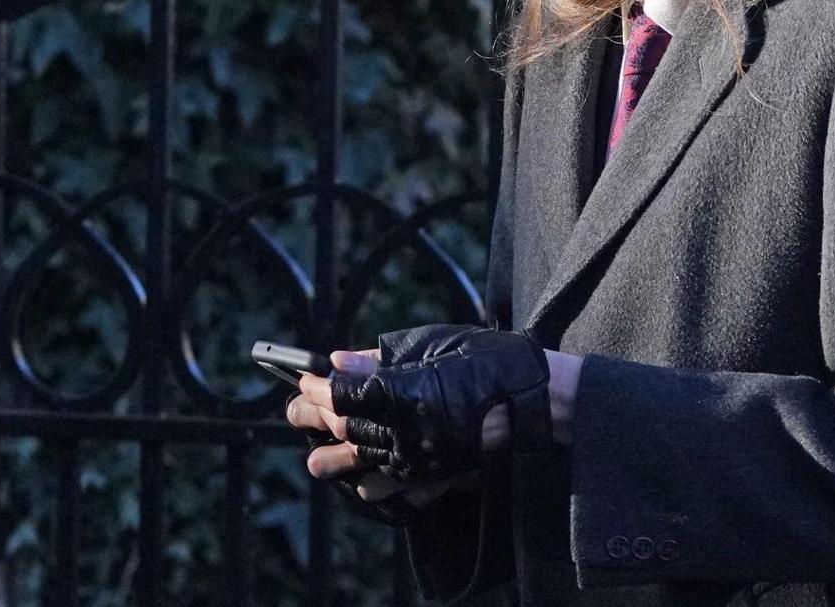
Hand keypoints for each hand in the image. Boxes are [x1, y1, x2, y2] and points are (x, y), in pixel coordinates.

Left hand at [287, 348, 508, 499]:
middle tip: (296, 411)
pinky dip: (379, 488)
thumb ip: (382, 357)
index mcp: (398, 390)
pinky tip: (365, 488)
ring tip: (315, 462)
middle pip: (345, 428)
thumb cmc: (488, 361)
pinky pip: (399, 487)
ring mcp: (418, 456)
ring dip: (337, 461)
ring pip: (364, 462)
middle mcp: (402, 427)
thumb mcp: (433, 345)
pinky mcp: (438, 473)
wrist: (538, 400)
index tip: (305, 379)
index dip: (317, 388)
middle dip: (315, 419)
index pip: (340, 394)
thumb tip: (339, 360)